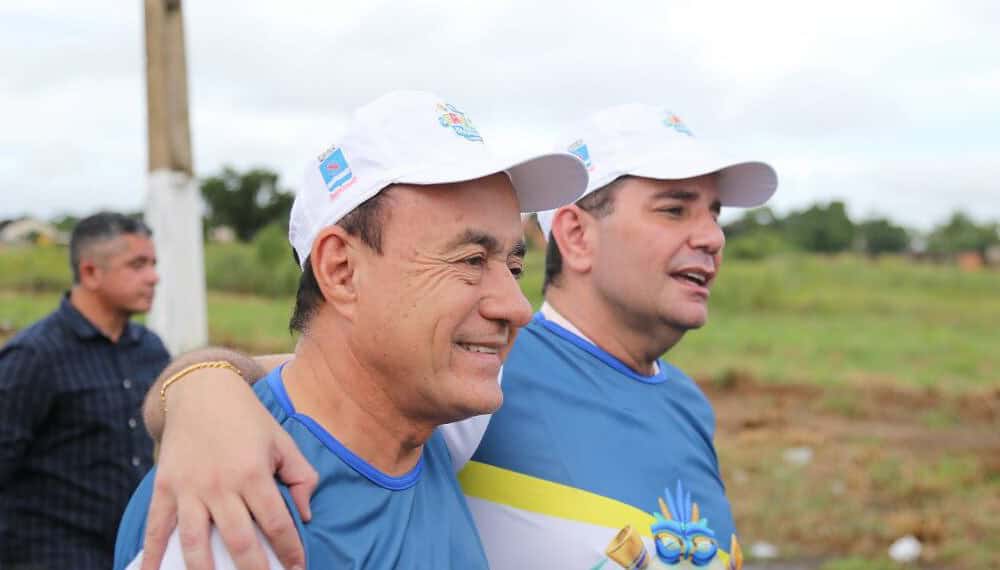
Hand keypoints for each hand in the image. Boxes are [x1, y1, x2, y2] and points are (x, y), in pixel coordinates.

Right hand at [140, 369, 317, 569]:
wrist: (202, 390)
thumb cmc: (249, 419)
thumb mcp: (283, 441)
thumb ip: (301, 477)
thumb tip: (306, 515)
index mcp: (253, 473)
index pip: (277, 524)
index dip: (290, 551)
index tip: (298, 568)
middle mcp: (220, 485)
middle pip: (240, 542)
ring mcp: (189, 489)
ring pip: (196, 544)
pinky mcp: (165, 488)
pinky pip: (157, 529)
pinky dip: (151, 557)